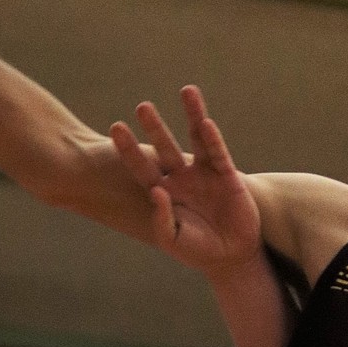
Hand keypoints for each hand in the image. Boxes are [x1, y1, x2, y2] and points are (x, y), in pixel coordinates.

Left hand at [110, 86, 261, 275]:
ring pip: (196, 138)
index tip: (116, 128)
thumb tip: (155, 190)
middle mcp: (182, 177)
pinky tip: (206, 122)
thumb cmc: (197, 250)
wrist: (231, 256)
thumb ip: (162, 219)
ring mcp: (204, 174)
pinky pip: (218, 154)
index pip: (141, 167)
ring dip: (192, 115)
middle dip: (155, 126)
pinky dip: (212, 139)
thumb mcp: (173, 239)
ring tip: (187, 90)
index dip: (129, 149)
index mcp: (163, 192)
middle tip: (142, 106)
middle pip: (165, 147)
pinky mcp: (227, 176)